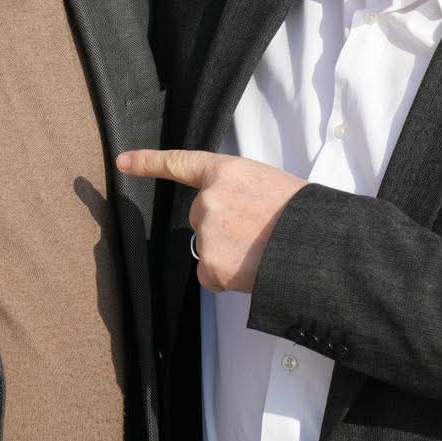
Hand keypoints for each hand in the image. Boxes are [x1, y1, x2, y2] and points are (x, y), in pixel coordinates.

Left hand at [116, 149, 306, 293]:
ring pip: (208, 249)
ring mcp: (206, 232)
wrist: (317, 245)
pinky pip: (211, 275)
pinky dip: (228, 278)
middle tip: (259, 233)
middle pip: (201, 218)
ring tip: (263, 251)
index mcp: (226, 171)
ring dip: (229, 254)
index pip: (179, 163)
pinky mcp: (209, 265)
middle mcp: (208, 199)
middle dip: (223, 229)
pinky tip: (253, 271)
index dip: (148, 162)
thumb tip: (229, 218)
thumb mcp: (268, 184)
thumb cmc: (303, 214)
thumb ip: (237, 192)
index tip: (123, 162)